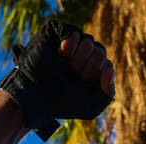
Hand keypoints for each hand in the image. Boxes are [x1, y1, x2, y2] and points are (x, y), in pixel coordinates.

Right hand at [0, 19, 113, 140]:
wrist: (37, 98)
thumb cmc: (61, 104)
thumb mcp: (91, 107)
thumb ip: (108, 92)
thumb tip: (108, 67)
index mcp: (92, 69)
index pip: (106, 65)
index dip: (95, 78)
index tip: (81, 86)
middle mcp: (82, 54)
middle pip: (100, 52)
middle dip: (86, 70)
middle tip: (70, 76)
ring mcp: (70, 42)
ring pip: (90, 43)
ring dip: (77, 60)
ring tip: (64, 67)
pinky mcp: (57, 33)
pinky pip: (75, 33)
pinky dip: (71, 46)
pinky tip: (62, 54)